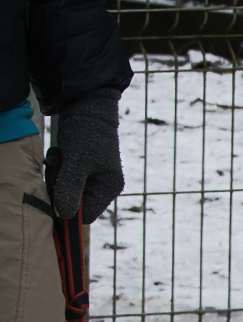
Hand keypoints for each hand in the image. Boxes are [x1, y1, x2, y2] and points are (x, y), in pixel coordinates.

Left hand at [47, 88, 123, 223]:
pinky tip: (60, 154)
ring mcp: (92, 177)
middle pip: (74, 202)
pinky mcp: (81, 168)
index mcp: (109, 188)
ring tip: (59, 157)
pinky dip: (58, 167)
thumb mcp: (76, 162)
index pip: (86, 215)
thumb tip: (64, 215)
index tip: (55, 192)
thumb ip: (70, 188)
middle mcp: (102, 186)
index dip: (68, 208)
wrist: (86, 106)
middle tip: (56, 168)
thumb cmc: (86, 133)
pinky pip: (64, 177)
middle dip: (60, 187)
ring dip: (57, 175)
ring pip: (66, 189)